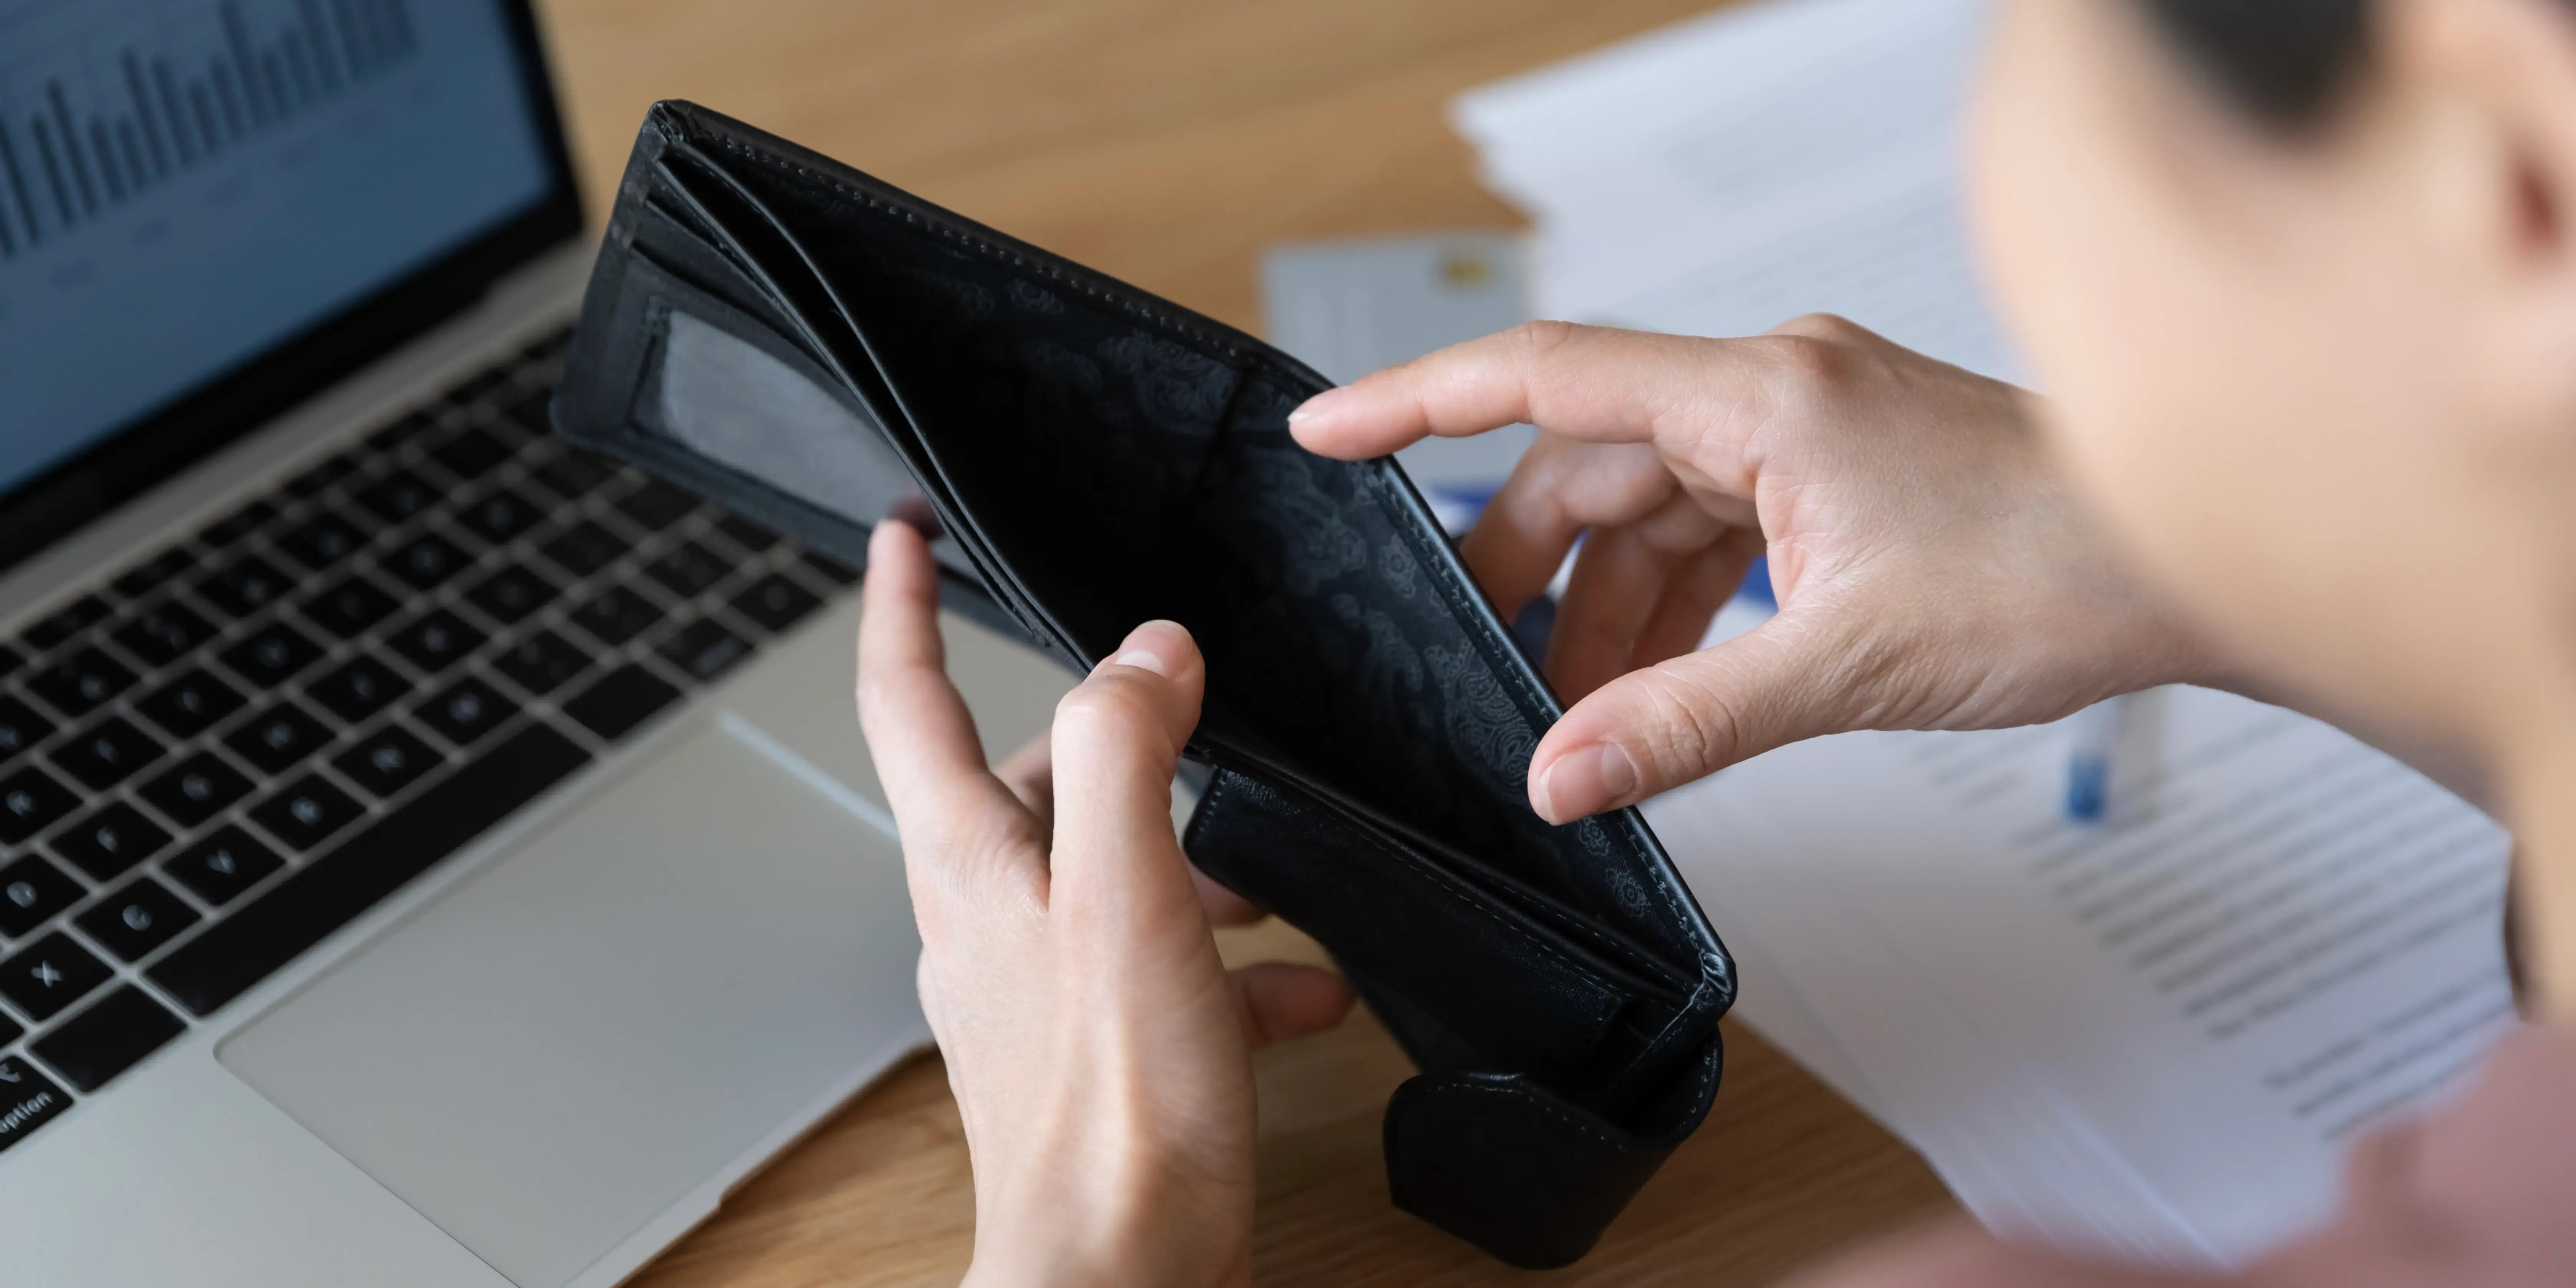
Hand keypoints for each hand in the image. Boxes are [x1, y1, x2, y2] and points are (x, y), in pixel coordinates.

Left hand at [854, 519, 1354, 1287]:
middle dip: (1118, 750)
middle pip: (1028, 784)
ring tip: (1280, 887)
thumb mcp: (1128, 894)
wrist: (1119, 1279)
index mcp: (972, 865)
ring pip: (1110, 878)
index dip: (903, 603)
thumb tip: (1143, 652)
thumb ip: (1128, 753)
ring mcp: (1038, 992)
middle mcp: (989, 921)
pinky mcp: (1097, 1054)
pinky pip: (1163, 973)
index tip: (904, 532)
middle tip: (1192, 721)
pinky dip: (1233, 967)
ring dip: (1200, 865)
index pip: (904, 699)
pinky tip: (1305, 993)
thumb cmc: (1116, 1114)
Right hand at [1289, 317, 2237, 822]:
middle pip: (1592, 460)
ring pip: (1653, 503)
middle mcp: (1777, 389)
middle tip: (1481, 666)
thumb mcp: (1847, 668)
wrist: (2197, 562)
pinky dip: (1677, 603)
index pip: (1547, 376)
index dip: (1418, 401)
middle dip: (1527, 567)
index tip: (1326, 433)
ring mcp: (1809, 425)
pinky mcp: (1837, 468)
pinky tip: (1662, 682)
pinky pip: (1716, 526)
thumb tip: (1563, 775)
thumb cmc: (2061, 573)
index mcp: (1764, 397)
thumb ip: (1687, 722)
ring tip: (1585, 710)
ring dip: (1608, 605)